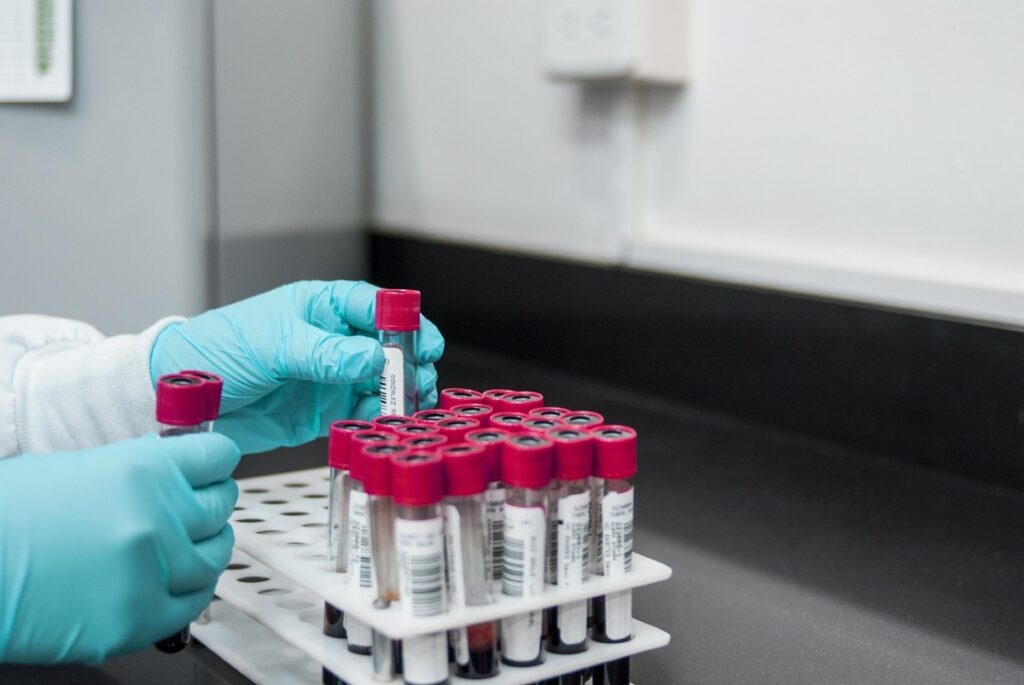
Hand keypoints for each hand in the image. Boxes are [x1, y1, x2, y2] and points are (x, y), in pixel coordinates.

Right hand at [0, 432, 239, 663]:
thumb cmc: (10, 517)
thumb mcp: (81, 469)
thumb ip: (140, 470)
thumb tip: (178, 471)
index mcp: (143, 470)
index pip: (218, 457)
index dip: (215, 462)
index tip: (212, 468)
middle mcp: (157, 517)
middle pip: (222, 505)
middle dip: (210, 503)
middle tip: (197, 507)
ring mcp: (152, 570)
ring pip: (216, 555)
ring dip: (206, 547)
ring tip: (190, 545)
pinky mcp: (139, 618)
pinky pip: (193, 602)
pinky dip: (191, 589)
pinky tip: (177, 581)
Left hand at [150, 281, 444, 453]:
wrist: (181, 398)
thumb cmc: (217, 351)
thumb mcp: (274, 346)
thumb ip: (326, 353)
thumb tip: (373, 357)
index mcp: (320, 308)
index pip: (374, 307)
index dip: (404, 322)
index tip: (424, 342)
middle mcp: (331, 340)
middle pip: (386, 347)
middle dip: (408, 363)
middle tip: (419, 381)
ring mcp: (329, 377)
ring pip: (379, 383)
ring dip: (396, 394)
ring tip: (405, 408)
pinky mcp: (322, 412)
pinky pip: (359, 413)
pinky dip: (374, 419)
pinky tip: (380, 423)